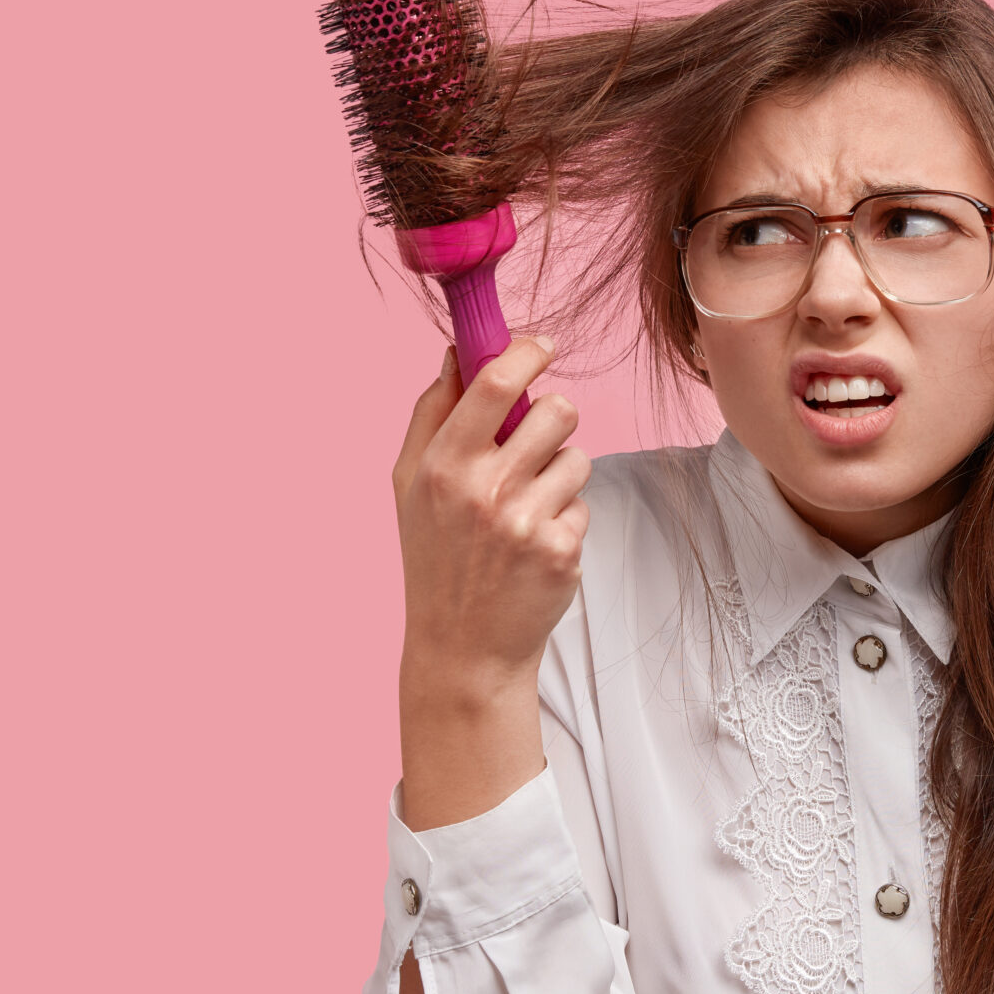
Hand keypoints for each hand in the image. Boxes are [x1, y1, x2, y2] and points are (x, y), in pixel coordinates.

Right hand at [391, 338, 589, 827]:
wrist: (463, 648)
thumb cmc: (435, 558)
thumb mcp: (410, 485)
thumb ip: (430, 415)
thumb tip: (457, 352)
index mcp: (442, 465)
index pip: (493, 383)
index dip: (526, 352)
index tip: (542, 345)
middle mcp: (484, 489)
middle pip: (555, 411)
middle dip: (554, 418)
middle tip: (536, 442)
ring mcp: (527, 521)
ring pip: (576, 457)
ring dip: (560, 472)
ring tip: (527, 506)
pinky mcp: (562, 550)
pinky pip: (583, 503)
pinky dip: (566, 517)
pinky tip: (536, 545)